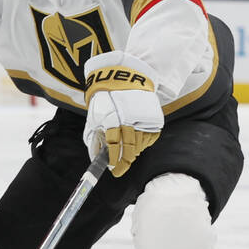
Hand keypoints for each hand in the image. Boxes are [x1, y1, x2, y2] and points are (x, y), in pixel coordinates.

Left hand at [82, 51, 162, 176]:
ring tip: (126, 154)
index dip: (113, 160)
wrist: (124, 78)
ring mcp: (142, 118)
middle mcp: (128, 119)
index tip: (112, 169)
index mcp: (111, 118)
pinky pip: (149, 139)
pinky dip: (143, 144)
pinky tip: (136, 142)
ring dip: (132, 153)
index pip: (113, 145)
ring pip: (139, 146)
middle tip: (119, 170)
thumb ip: (94, 138)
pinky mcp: (153, 118)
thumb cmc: (106, 99)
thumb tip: (95, 158)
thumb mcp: (94, 116)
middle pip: (128, 149)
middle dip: (124, 162)